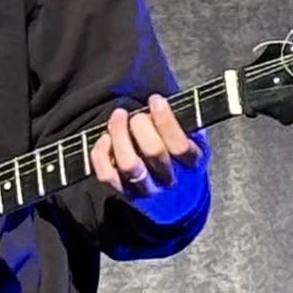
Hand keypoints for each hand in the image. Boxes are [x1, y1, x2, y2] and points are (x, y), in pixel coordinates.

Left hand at [89, 95, 206, 223]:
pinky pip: (107, 175)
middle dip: (141, 125)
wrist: (173, 191)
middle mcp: (169, 180)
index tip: (156, 100)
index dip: (166, 121)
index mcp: (191, 164)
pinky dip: (101, 154)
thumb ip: (180, 120)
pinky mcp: (123, 192)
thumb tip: (158, 101)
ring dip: (120, 135)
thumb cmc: (179, 152)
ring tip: (119, 116)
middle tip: (137, 115)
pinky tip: (106, 138)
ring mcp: (145, 189)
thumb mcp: (191, 135)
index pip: (180, 146)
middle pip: (154, 152)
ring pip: (128, 164)